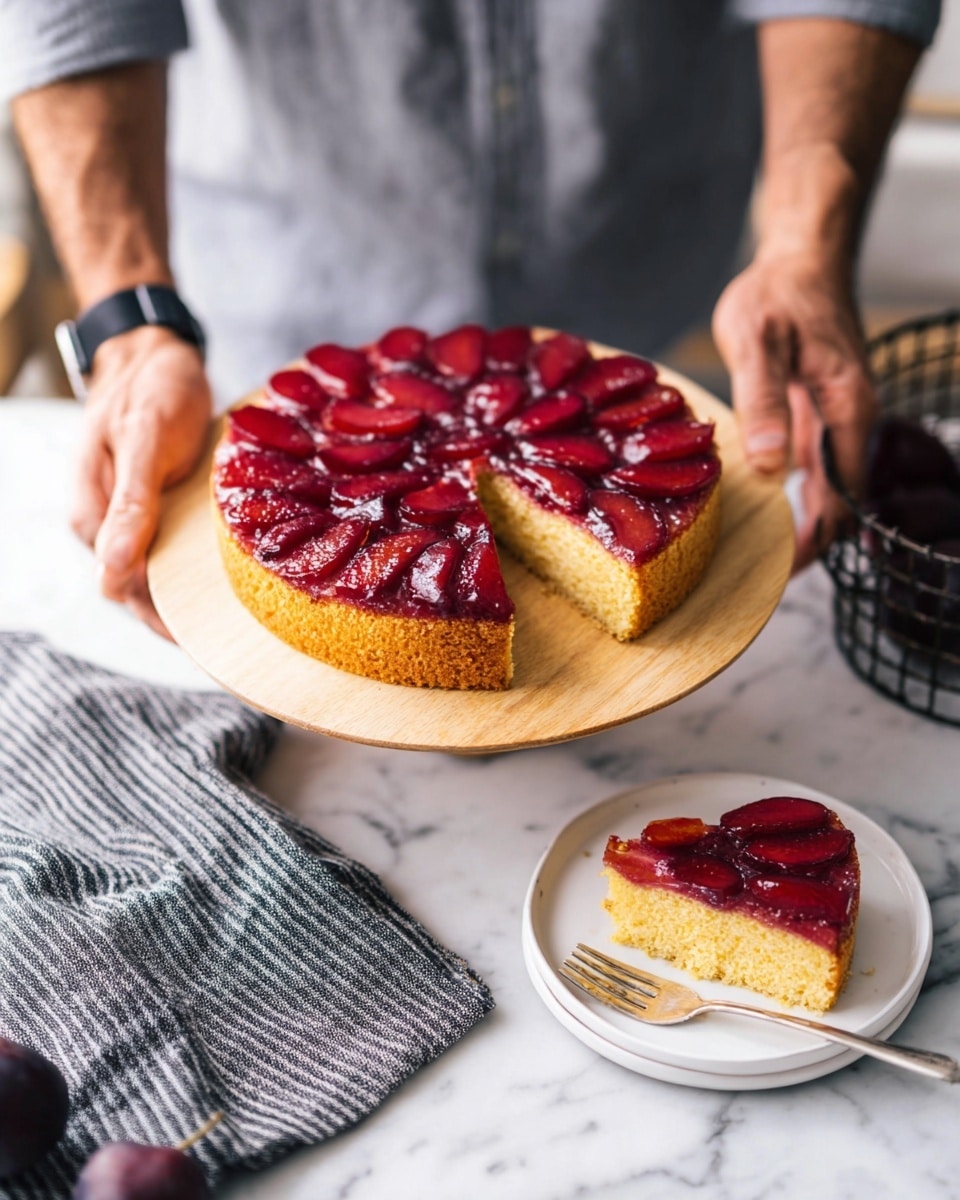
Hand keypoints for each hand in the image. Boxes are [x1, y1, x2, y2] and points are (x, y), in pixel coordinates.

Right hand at [70, 327, 212, 635]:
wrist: (157, 354)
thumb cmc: (150, 389)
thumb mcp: (145, 439)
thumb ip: (131, 504)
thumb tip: (112, 573)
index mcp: (91, 517)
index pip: (126, 593)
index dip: (168, 623)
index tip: (215, 648)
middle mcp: (103, 527)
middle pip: (143, 594)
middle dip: (186, 621)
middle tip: (241, 650)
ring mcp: (127, 520)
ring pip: (159, 576)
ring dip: (194, 599)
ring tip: (244, 630)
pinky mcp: (152, 509)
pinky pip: (172, 551)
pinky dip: (198, 570)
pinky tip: (232, 586)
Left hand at [712, 248, 875, 570]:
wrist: (800, 256)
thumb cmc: (777, 293)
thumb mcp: (758, 342)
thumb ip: (763, 402)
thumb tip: (770, 467)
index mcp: (846, 410)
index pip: (843, 495)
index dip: (817, 537)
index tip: (784, 568)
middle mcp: (850, 420)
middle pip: (840, 499)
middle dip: (810, 541)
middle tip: (766, 575)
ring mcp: (837, 417)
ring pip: (829, 485)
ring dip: (804, 520)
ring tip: (764, 553)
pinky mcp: (819, 412)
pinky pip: (814, 465)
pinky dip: (797, 494)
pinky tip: (768, 509)